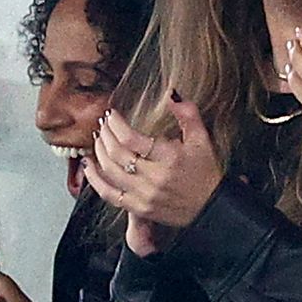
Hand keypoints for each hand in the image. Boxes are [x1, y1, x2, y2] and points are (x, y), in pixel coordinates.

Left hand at [81, 98, 223, 251]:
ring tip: (98, 139)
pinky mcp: (139, 208)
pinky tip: (89, 165)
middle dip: (105, 134)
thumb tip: (171, 94)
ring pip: (110, 171)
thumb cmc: (206, 171)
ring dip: (98, 152)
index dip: (116, 124)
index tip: (112, 115)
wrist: (212, 205)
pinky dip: (95, 178)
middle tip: (103, 124)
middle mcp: (155, 177)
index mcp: (170, 157)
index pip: (132, 138)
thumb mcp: (201, 138)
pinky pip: (108, 193)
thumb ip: (187, 114)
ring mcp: (145, 194)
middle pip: (117, 153)